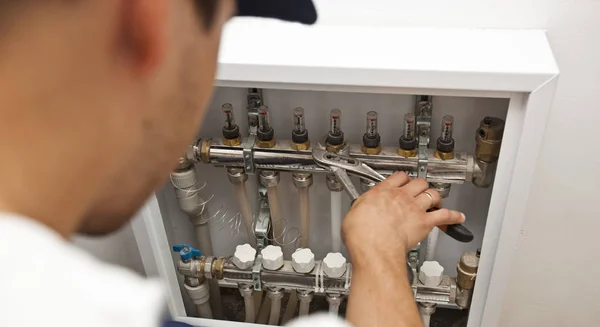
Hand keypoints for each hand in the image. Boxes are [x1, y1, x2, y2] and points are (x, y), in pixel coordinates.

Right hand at [342, 172, 464, 265]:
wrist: (374, 247)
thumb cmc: (362, 234)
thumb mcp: (353, 213)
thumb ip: (361, 207)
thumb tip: (360, 209)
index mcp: (382, 191)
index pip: (398, 177)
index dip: (403, 178)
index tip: (404, 180)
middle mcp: (401, 196)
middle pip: (418, 182)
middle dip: (421, 185)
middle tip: (421, 190)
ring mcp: (414, 208)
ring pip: (432, 194)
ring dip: (436, 197)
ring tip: (437, 200)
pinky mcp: (424, 222)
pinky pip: (444, 215)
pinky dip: (453, 216)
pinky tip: (458, 217)